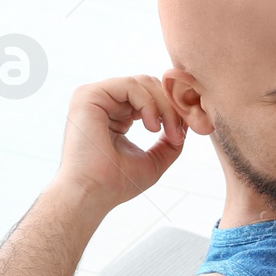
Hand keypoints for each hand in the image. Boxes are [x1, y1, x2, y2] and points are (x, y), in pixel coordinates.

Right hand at [56, 75, 184, 206]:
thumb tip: (187, 123)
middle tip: (178, 134)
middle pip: (150, 85)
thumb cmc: (117, 182)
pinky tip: (151, 127)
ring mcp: (95, 97)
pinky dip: (149, 104)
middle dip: (172, 107)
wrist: (93, 193)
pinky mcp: (89, 95)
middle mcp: (105, 102)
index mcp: (117, 114)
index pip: (152, 95)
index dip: (173, 110)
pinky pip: (130, 85)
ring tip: (168, 133)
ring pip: (144, 83)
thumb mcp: (154, 160)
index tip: (183, 134)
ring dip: (165, 107)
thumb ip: (169, 141)